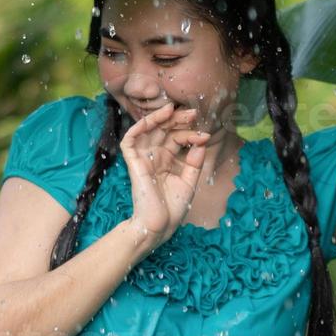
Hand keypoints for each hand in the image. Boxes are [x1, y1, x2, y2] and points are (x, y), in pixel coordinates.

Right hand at [119, 104, 210, 255]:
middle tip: (193, 113)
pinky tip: (155, 118)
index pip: (177, 140)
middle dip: (178, 120)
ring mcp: (143, 158)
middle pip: (164, 131)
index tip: (205, 135)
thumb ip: (194, 162)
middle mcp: (154, 157)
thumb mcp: (189, 182)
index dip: (190, 134)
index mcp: (167, 161)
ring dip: (160, 118)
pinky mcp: (133, 162)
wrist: (159, 225)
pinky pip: (130, 139)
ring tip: (174, 110)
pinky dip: (139, 126)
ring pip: (147, 130)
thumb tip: (200, 142)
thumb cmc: (172, 208)